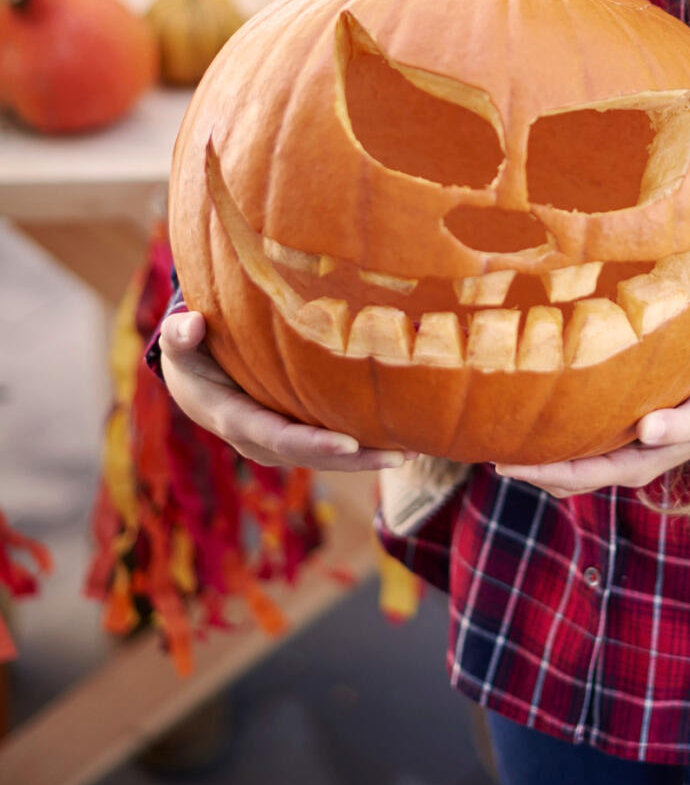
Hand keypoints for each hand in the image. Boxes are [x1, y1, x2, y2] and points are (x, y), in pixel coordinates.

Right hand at [159, 310, 412, 470]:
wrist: (194, 381)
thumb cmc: (192, 353)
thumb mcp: (182, 344)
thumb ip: (182, 334)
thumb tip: (191, 325)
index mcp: (234, 419)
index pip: (277, 437)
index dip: (312, 443)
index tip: (348, 442)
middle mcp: (260, 440)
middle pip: (311, 456)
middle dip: (354, 459)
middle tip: (399, 455)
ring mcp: (280, 443)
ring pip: (326, 457)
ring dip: (366, 458)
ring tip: (412, 453)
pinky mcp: (296, 434)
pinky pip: (331, 446)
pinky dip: (362, 446)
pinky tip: (401, 441)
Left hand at [494, 360, 689, 498]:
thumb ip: (677, 424)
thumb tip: (645, 430)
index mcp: (636, 465)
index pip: (573, 475)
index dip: (534, 470)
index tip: (497, 461)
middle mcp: (624, 462)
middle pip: (561, 474)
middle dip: (524, 465)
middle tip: (481, 446)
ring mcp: (624, 448)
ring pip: (569, 460)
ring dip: (537, 453)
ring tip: (499, 433)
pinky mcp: (626, 430)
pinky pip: (581, 441)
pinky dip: (556, 435)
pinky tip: (539, 412)